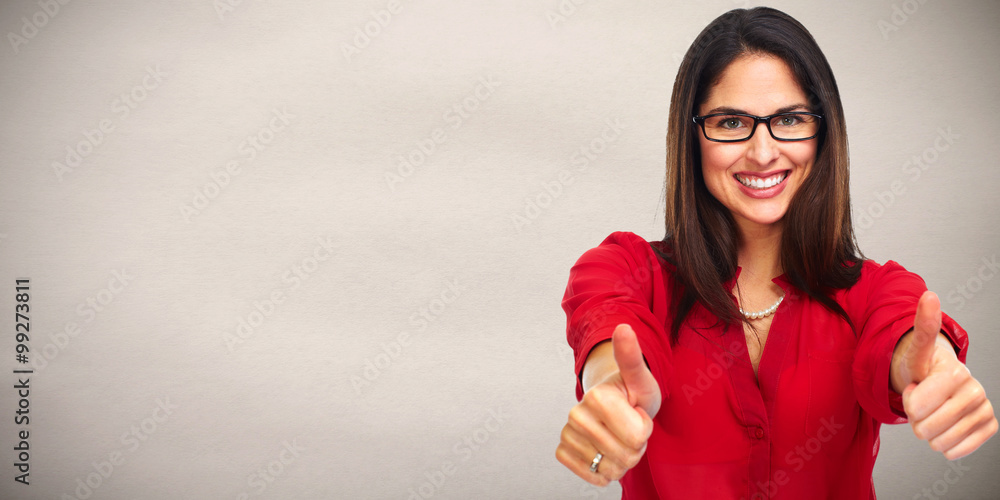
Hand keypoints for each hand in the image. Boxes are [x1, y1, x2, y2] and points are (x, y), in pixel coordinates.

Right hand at [555, 324, 660, 485]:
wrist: (613, 404)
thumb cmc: (632, 392)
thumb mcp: (642, 378)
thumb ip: (632, 358)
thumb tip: (623, 328)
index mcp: (597, 396)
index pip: (637, 437)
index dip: (645, 430)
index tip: (637, 413)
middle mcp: (577, 413)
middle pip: (625, 456)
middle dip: (635, 447)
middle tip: (629, 427)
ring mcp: (568, 432)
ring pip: (609, 469)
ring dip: (622, 460)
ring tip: (619, 438)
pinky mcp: (563, 449)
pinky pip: (590, 474)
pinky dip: (603, 471)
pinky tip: (605, 453)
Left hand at [893, 291, 997, 458]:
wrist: (936, 379)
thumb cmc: (921, 365)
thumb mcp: (914, 349)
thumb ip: (921, 326)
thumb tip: (929, 295)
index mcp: (956, 372)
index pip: (916, 407)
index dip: (908, 402)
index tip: (914, 387)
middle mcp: (975, 390)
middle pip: (927, 427)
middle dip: (916, 418)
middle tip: (922, 402)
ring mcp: (984, 408)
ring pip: (940, 442)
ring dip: (928, 433)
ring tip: (932, 412)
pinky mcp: (989, 426)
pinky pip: (957, 451)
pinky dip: (945, 446)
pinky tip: (945, 428)